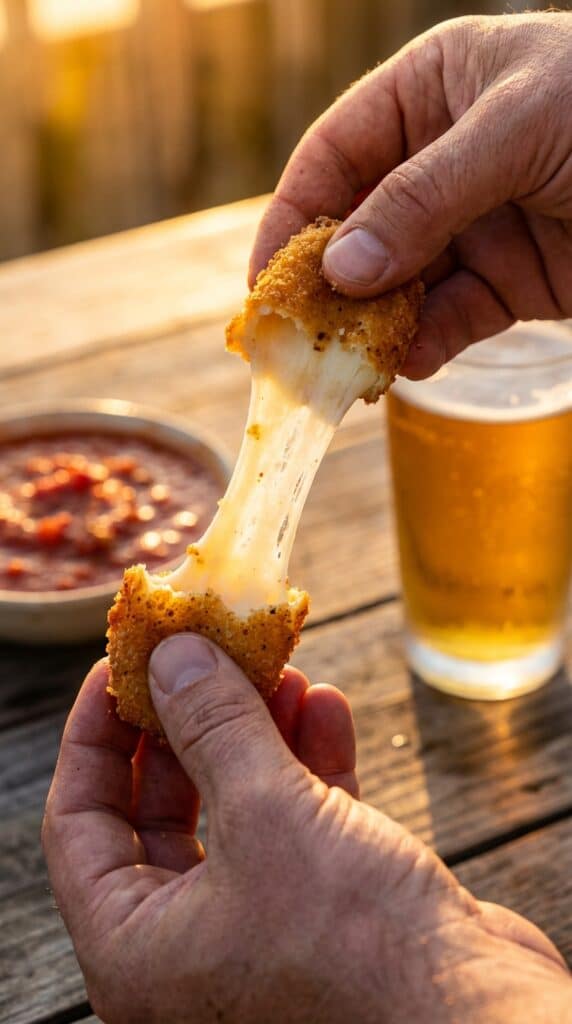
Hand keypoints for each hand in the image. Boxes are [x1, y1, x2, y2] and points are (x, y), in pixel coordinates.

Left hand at [43, 635, 569, 1022]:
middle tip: (206, 656)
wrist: (478, 1019)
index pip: (79, 820)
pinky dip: (308, 761)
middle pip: (161, 807)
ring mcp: (257, 929)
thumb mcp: (268, 815)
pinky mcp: (323, 912)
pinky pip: (296, 822)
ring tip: (277, 668)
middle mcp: (187, 945)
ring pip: (236, 807)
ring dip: (256, 731)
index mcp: (136, 947)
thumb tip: (172, 656)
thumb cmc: (355, 946)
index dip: (96, 732)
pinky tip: (325, 707)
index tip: (124, 663)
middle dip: (190, 722)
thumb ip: (212, 727)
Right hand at [250, 12, 571, 378]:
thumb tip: (342, 267)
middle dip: (327, 285)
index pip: (336, 156)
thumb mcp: (514, 131)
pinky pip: (450, 321)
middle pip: (359, 229)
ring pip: (400, 286)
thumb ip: (423, 196)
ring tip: (345, 364)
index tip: (264, 279)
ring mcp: (475, 228)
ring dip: (371, 327)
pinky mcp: (510, 284)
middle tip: (295, 338)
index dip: (293, 217)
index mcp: (431, 94)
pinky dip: (424, 347)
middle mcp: (442, 163)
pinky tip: (403, 367)